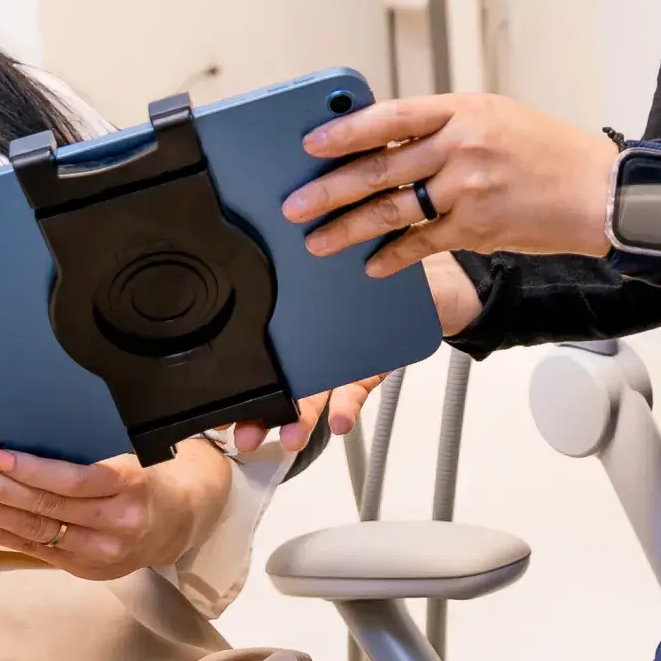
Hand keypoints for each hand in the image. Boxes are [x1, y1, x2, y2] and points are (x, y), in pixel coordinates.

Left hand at [0, 443, 221, 579]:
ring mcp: (96, 553)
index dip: (26, 469)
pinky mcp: (81, 568)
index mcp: (129, 486)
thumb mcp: (131, 453)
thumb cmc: (151, 474)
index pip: (70, 481)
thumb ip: (88, 453)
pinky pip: (32, 549)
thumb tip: (27, 431)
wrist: (180, 522)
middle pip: (42, 508)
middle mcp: (112, 525)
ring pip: (31, 532)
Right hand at [228, 253, 483, 452]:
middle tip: (244, 432)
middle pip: (280, 377)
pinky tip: (339, 422)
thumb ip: (323, 251)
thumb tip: (290, 223)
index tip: (221, 399)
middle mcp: (315, 338)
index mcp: (303, 311)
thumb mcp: (350, 251)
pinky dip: (347, 408)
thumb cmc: (383, 261)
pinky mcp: (370, 369)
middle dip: (258, 410)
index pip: (265, 341)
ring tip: (290, 437)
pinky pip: (355, 391)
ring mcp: (341, 357)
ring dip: (298, 419)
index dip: (242, 371)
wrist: (438, 281)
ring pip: (312, 394)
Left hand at [283, 92, 617, 276]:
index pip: (391, 116)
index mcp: (463, 109)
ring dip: (349, 228)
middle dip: (329, 189)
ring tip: (318, 241)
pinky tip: (372, 265)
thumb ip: (443, 127)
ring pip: (392, 210)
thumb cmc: (548, 151)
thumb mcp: (494, 118)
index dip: (347, 130)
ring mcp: (469, 188)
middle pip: (380, 168)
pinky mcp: (478, 228)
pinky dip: (394, 256)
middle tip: (295, 205)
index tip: (312, 143)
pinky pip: (422, 243)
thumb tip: (385, 145)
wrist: (600, 190)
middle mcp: (462, 145)